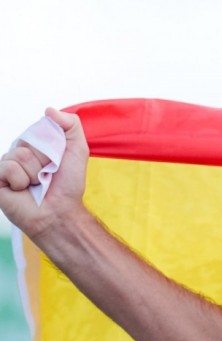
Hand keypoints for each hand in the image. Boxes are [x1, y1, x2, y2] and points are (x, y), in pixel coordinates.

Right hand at [0, 107, 88, 240]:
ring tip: (36, 184)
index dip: (52, 146)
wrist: (59, 212)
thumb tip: (49, 110)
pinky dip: (20, 180)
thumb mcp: (78, 151)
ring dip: (33, 172)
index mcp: (35, 145)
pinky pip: (7, 168)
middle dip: (43, 160)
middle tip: (47, 175)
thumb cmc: (68, 186)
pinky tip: (23, 190)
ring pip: (18, 155)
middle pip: (27, 141)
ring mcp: (7, 166)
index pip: (37, 130)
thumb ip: (70, 126)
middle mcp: (19, 153)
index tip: (57, 162)